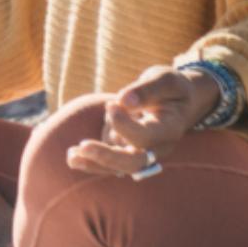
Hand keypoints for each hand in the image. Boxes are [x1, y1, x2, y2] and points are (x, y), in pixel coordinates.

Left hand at [65, 64, 219, 177]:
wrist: (177, 101)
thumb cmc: (171, 87)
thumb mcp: (164, 79)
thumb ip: (147, 90)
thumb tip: (123, 101)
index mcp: (170, 130)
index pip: (146, 137)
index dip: (125, 126)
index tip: (110, 105)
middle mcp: (157, 148)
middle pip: (134, 162)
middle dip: (108, 157)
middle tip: (83, 146)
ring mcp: (141, 152)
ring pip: (119, 167)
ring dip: (95, 163)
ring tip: (71, 156)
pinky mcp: (127, 150)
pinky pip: (109, 162)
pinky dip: (91, 161)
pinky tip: (72, 157)